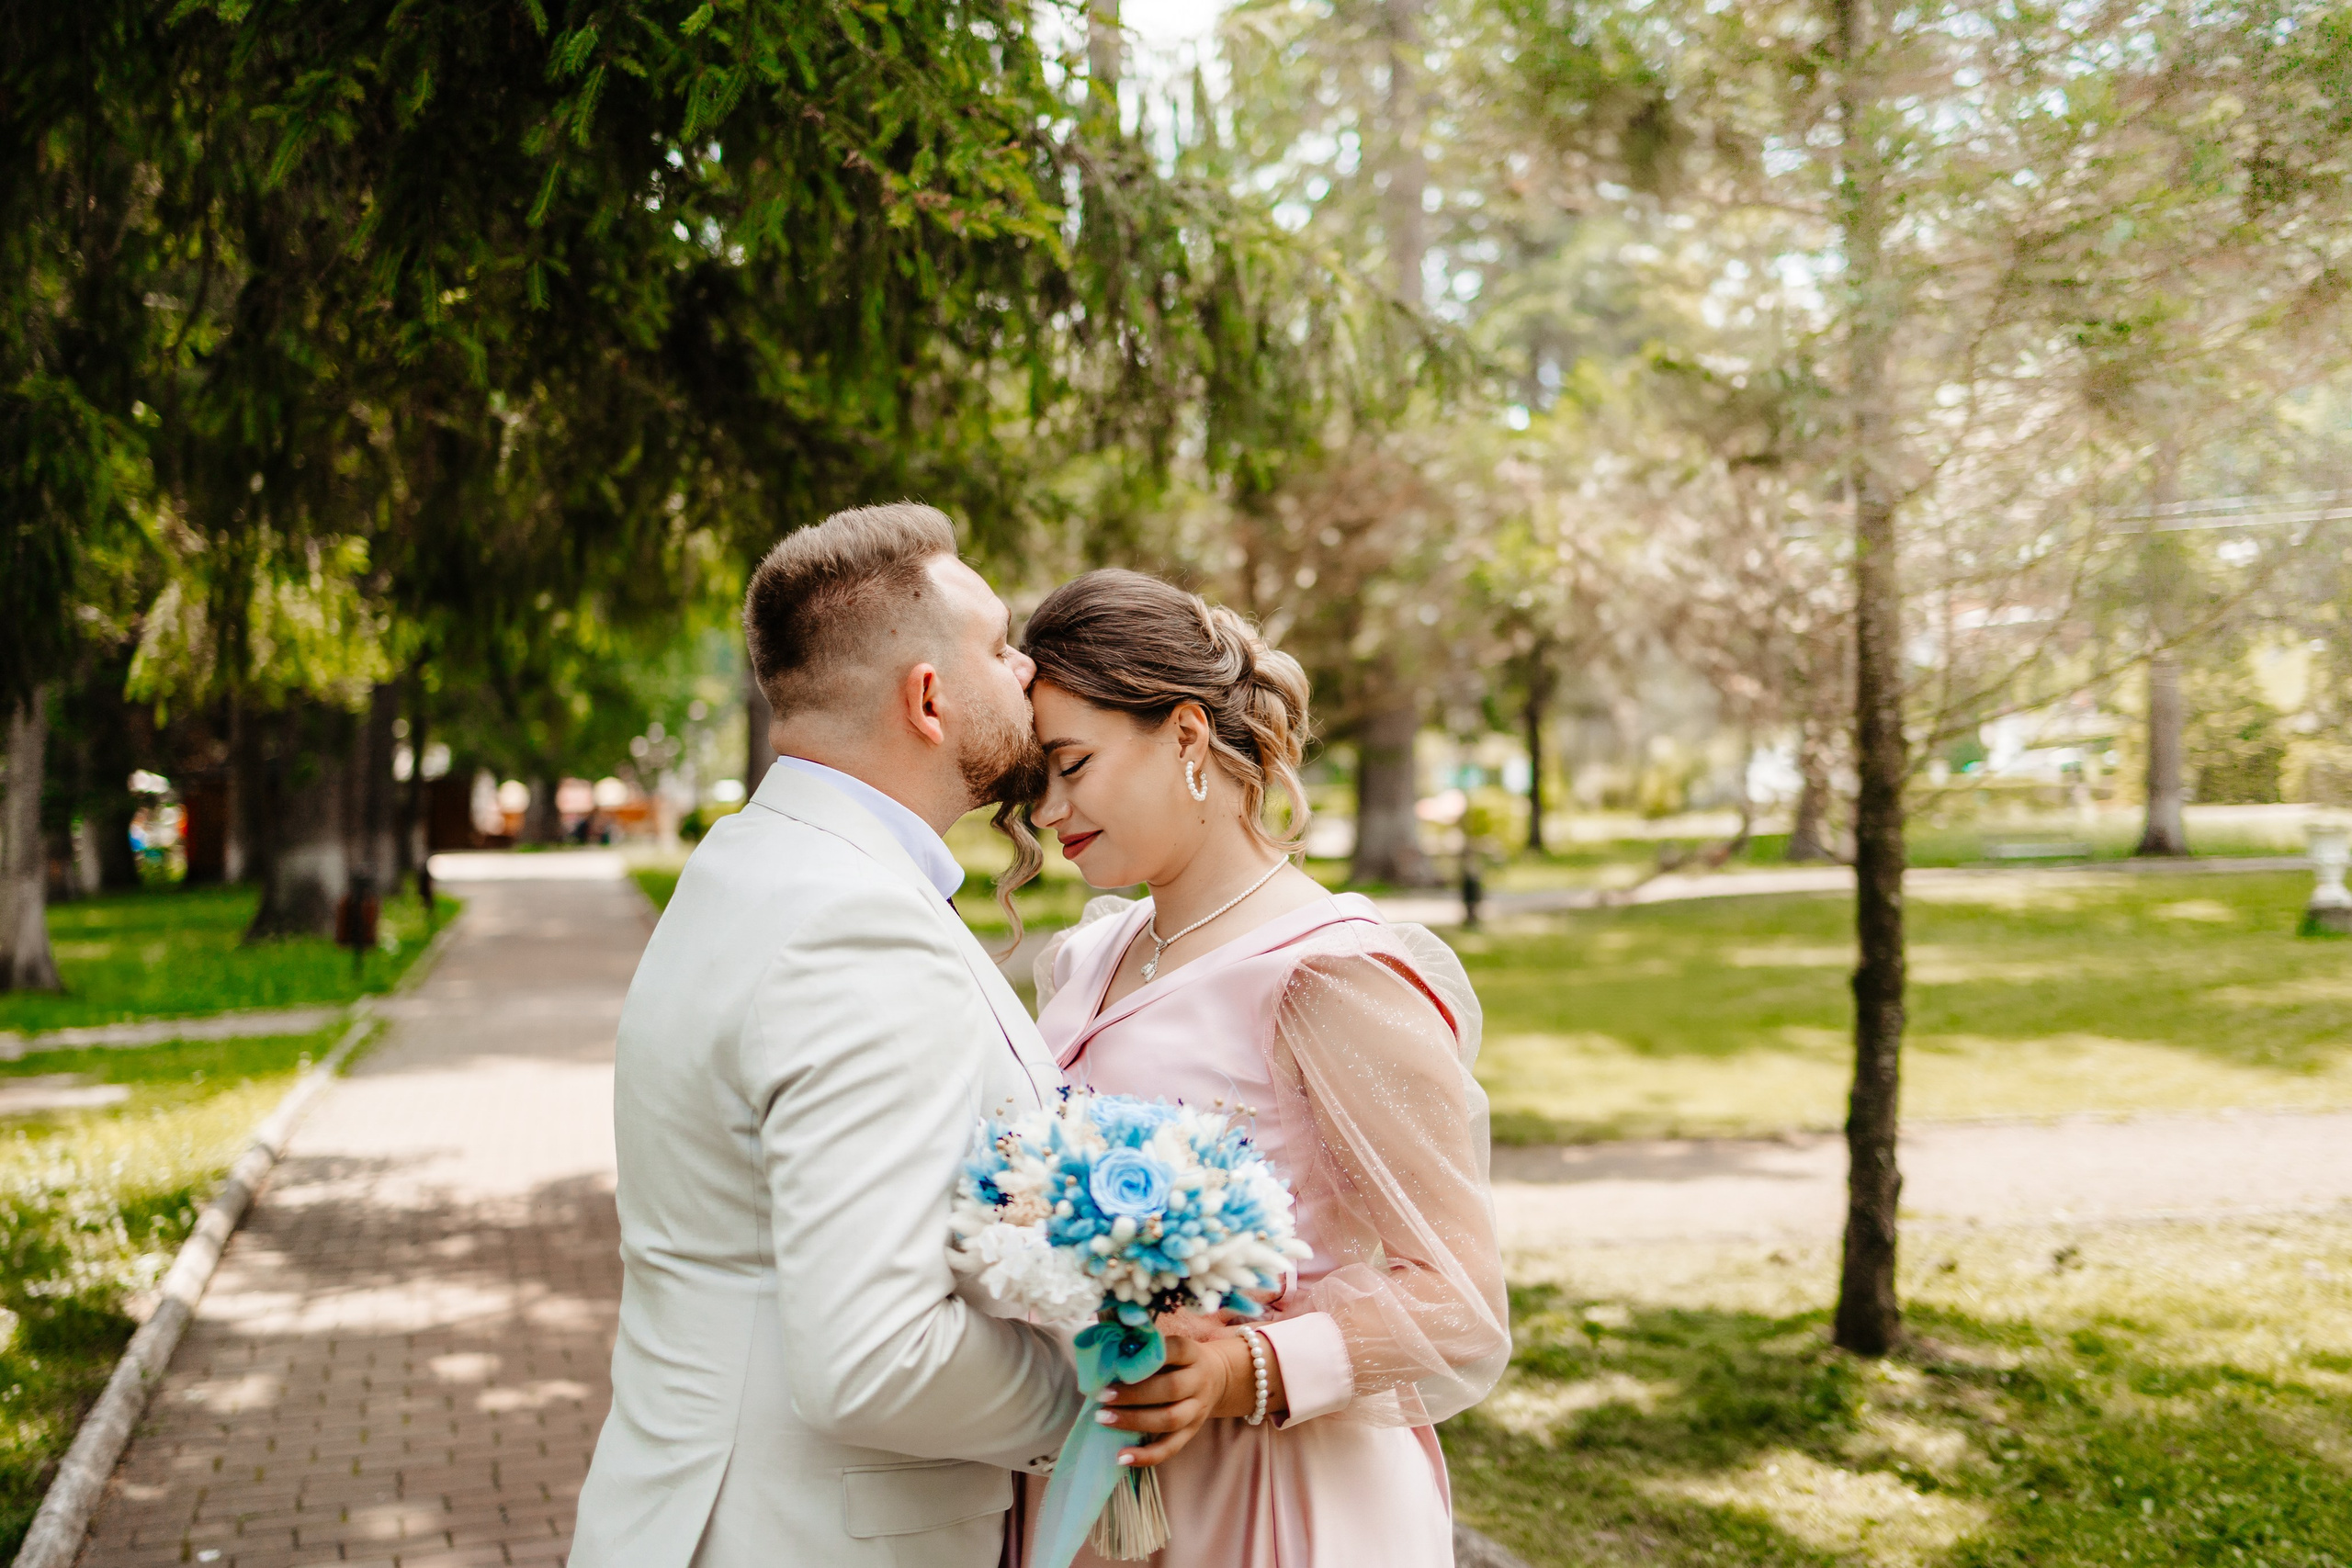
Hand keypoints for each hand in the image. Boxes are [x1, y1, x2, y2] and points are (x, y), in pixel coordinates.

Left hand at [1092, 1334, 1283, 1467]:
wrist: (1218, 1377)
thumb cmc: (1179, 1360)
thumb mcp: (1170, 1346)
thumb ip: (1145, 1346)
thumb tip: (1102, 1347)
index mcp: (1191, 1353)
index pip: (1174, 1350)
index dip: (1148, 1356)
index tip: (1119, 1362)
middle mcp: (1198, 1381)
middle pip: (1170, 1389)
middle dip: (1133, 1394)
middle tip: (1101, 1395)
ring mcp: (1197, 1409)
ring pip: (1169, 1419)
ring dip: (1134, 1421)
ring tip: (1103, 1419)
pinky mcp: (1192, 1432)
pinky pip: (1170, 1448)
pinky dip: (1146, 1455)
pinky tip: (1122, 1456)